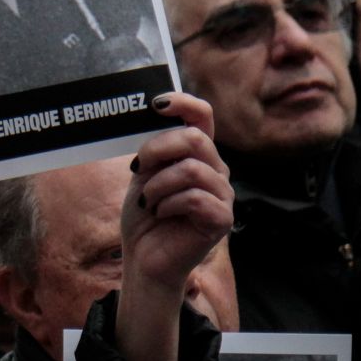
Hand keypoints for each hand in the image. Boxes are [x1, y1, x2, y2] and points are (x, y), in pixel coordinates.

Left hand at [121, 93, 231, 360]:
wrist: (144, 258)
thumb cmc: (145, 215)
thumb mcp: (144, 174)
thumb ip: (155, 149)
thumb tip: (156, 118)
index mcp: (198, 155)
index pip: (203, 116)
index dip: (183, 103)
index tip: (156, 104)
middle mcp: (216, 170)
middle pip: (194, 139)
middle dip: (157, 150)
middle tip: (138, 170)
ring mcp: (222, 194)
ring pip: (191, 169)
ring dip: (158, 185)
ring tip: (148, 201)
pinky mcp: (222, 218)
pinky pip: (194, 197)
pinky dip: (168, 204)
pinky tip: (161, 214)